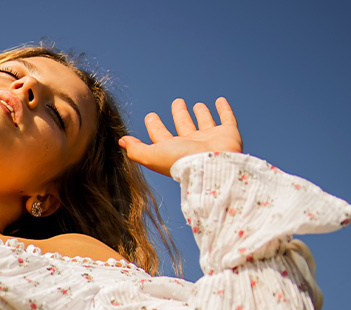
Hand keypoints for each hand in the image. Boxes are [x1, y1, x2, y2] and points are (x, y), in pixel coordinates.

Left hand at [119, 97, 242, 176]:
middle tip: (177, 102)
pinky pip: (226, 118)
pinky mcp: (228, 133)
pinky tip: (219, 100)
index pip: (161, 135)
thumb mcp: (152, 156)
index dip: (154, 125)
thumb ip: (136, 150)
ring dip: (200, 114)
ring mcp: (210, 138)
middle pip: (183, 126)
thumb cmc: (181, 162)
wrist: (212, 167)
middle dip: (179, 114)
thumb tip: (121, 141)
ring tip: (196, 105)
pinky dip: (224, 109)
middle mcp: (191, 144)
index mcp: (173, 149)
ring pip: (204, 123)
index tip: (150, 115)